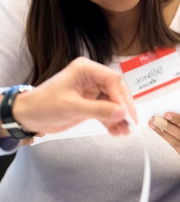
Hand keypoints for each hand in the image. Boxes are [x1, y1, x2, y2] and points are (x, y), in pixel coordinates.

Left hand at [12, 57, 135, 135]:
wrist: (27, 116)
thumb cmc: (45, 106)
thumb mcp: (72, 107)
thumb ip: (98, 109)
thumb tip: (122, 113)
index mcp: (86, 69)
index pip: (112, 79)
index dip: (121, 96)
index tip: (126, 114)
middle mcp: (92, 77)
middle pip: (116, 90)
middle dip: (123, 108)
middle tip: (130, 124)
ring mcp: (92, 90)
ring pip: (113, 102)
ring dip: (119, 117)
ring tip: (124, 132)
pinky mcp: (91, 103)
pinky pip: (106, 110)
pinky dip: (111, 121)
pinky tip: (116, 132)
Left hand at [149, 112, 179, 178]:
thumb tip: (168, 116)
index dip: (179, 121)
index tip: (167, 114)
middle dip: (168, 127)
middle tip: (156, 120)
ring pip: (179, 145)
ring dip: (164, 134)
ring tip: (154, 125)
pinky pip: (177, 149)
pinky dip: (168, 140)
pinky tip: (161, 132)